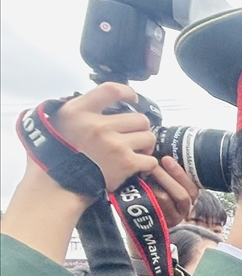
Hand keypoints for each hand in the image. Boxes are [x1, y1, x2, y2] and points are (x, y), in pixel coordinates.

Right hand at [49, 86, 196, 224]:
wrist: (57, 186)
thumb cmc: (55, 155)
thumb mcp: (59, 121)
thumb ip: (79, 108)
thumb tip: (100, 102)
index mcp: (79, 111)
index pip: (112, 89)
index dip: (128, 93)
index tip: (133, 99)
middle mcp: (98, 126)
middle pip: (139, 118)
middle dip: (140, 128)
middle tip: (133, 135)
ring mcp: (114, 145)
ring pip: (149, 137)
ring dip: (145, 145)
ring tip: (136, 150)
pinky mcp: (125, 164)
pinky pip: (150, 160)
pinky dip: (147, 164)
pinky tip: (138, 166)